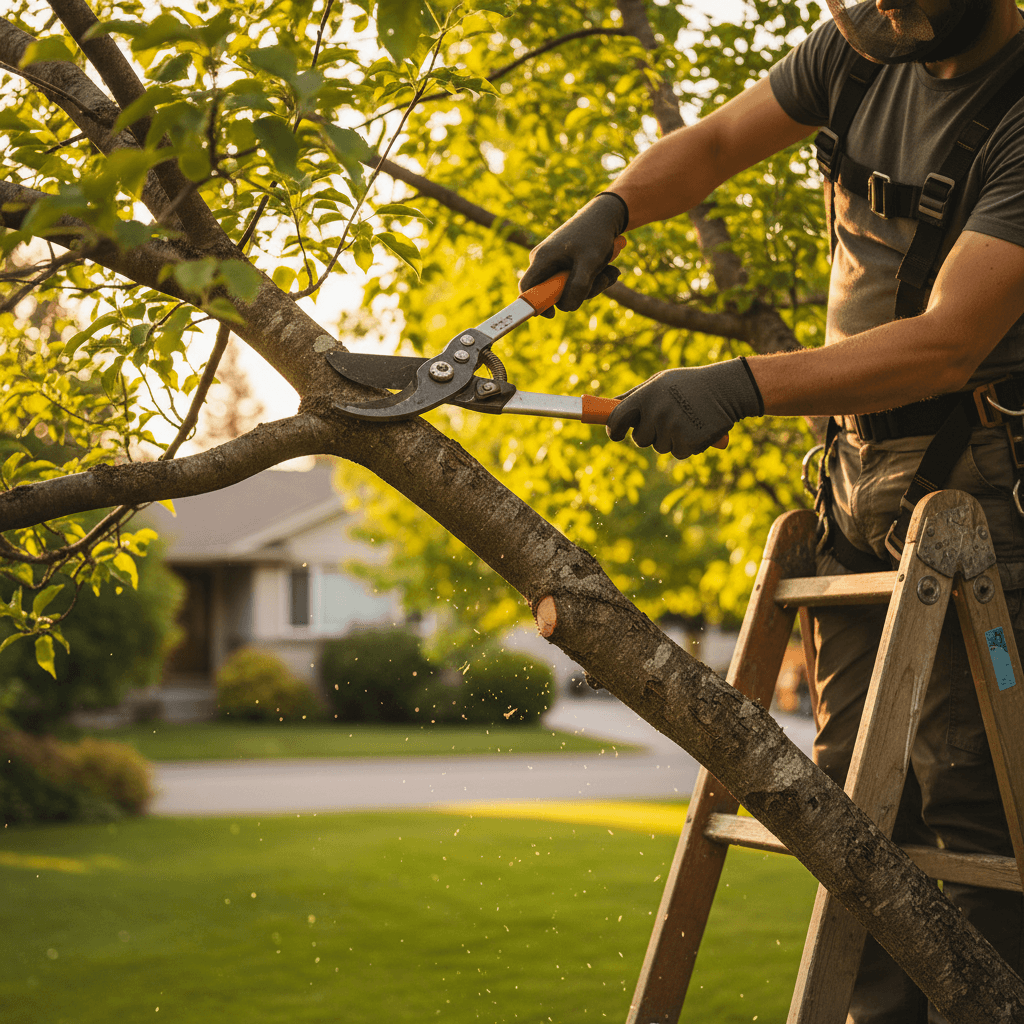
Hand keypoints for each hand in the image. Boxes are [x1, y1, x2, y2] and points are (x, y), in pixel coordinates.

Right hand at [519, 193, 627, 315]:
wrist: (605, 214)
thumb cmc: (596, 234)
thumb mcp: (591, 261)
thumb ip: (579, 285)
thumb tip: (567, 307)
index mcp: (542, 259)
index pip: (527, 289)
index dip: (535, 305)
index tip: (552, 314)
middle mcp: (544, 262)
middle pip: (554, 293)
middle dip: (580, 292)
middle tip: (603, 279)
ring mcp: (555, 264)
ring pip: (569, 289)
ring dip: (592, 285)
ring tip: (610, 270)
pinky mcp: (567, 265)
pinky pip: (577, 282)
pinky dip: (594, 279)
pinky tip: (608, 268)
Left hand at [606, 358, 763, 459]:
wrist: (728, 388)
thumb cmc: (690, 384)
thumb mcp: (661, 381)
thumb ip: (635, 395)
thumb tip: (610, 406)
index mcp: (646, 395)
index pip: (616, 419)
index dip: (614, 430)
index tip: (615, 434)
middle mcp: (656, 412)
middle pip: (639, 439)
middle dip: (650, 434)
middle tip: (667, 420)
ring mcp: (672, 428)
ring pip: (660, 447)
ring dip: (671, 439)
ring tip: (687, 419)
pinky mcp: (688, 442)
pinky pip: (677, 453)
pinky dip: (686, 445)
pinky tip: (696, 429)